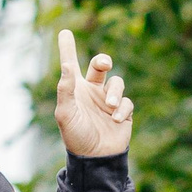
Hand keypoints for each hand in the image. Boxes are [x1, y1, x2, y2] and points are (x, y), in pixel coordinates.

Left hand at [54, 28, 135, 158]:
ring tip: (109, 106)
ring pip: (117, 83)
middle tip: (103, 64)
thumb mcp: (65, 113)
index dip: (67, 48)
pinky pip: (127, 103)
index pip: (71, 64)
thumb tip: (66, 65)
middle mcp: (92, 92)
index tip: (64, 32)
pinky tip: (115, 120)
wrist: (95, 159)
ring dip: (114, 92)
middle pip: (100, 66)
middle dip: (103, 60)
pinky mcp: (123, 113)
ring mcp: (108, 102)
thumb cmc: (76, 137)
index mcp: (76, 90)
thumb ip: (65, 89)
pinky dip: (122, 109)